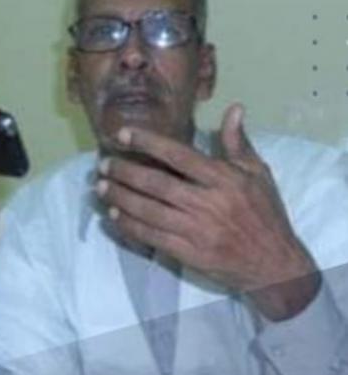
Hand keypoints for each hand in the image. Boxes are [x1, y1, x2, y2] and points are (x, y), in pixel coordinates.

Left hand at [96, 103, 320, 319]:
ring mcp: (197, 230)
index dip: (148, 143)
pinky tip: (114, 215)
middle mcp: (207, 203)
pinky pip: (152, 237)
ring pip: (149, 210)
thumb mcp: (259, 174)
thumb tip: (234, 109)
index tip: (123, 135)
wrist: (275, 266)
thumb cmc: (266, 215)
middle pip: (156, 183)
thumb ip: (239, 143)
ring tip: (99, 187)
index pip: (179, 155)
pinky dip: (130, 225)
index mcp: (224, 179)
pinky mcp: (189, 254)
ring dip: (120, 197)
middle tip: (102, 165)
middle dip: (124, 172)